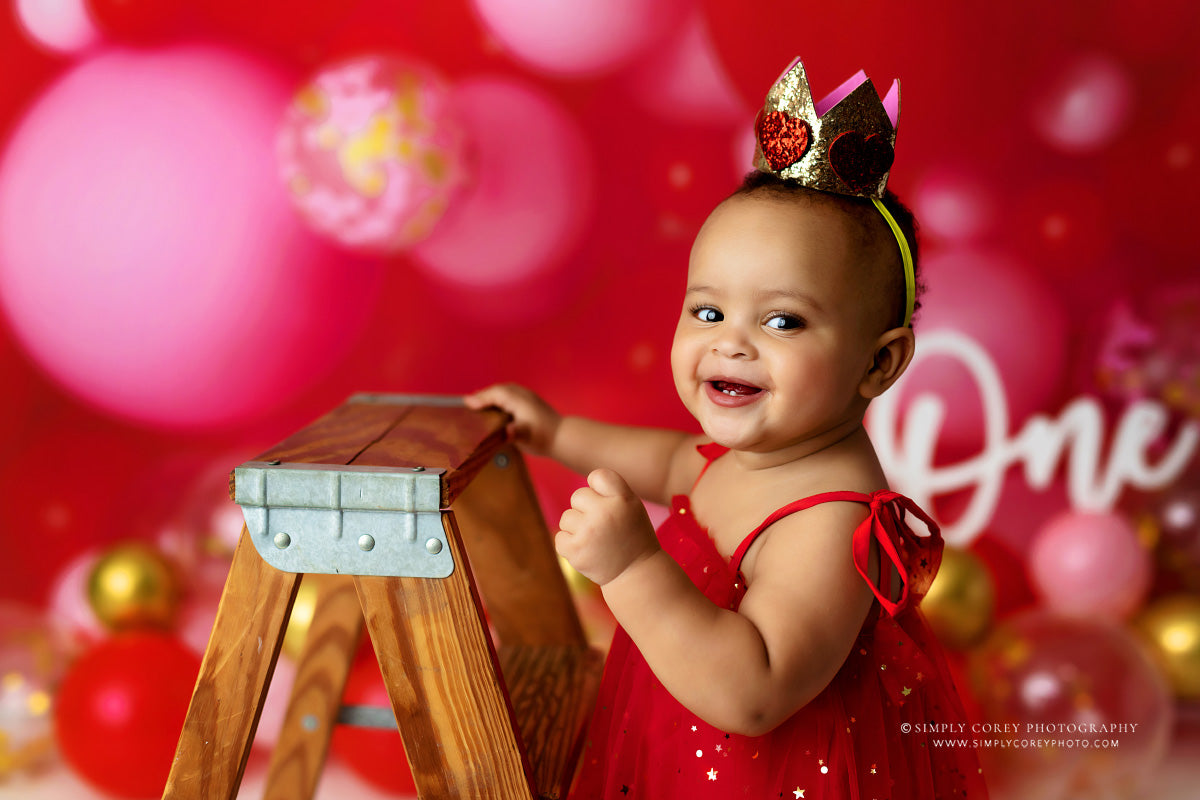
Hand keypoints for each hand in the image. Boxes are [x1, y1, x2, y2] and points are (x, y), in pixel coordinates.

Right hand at [464, 383, 561, 455]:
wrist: (562, 437)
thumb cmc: (543, 437)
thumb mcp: (527, 436)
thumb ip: (515, 433)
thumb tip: (508, 433)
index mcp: (519, 400)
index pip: (495, 393)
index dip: (480, 398)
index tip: (466, 403)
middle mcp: (521, 395)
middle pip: (497, 390)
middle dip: (482, 395)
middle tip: (467, 403)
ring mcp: (526, 397)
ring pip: (503, 391)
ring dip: (490, 395)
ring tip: (477, 402)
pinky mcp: (528, 402)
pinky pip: (509, 395)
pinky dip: (498, 398)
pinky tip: (494, 406)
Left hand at [556, 469, 659, 585]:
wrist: (635, 573)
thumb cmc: (631, 535)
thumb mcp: (632, 506)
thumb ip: (610, 490)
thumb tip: (585, 482)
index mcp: (622, 499)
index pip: (598, 476)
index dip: (598, 489)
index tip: (607, 503)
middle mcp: (605, 513)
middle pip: (578, 496)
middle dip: (586, 509)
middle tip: (603, 526)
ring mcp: (588, 532)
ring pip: (567, 517)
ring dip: (577, 527)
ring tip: (597, 540)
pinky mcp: (575, 550)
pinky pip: (560, 536)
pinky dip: (570, 544)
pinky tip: (588, 551)